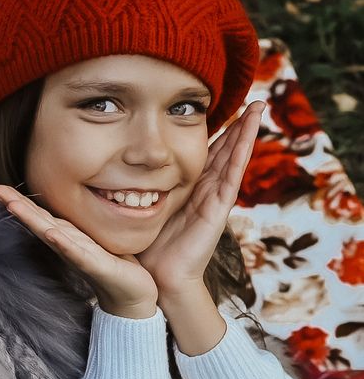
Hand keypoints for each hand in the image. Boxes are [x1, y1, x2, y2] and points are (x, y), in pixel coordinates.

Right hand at [0, 185, 157, 318]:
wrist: (131, 295)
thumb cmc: (113, 265)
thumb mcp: (92, 239)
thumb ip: (76, 226)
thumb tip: (67, 206)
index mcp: (66, 236)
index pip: (39, 215)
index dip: (19, 201)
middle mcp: (66, 245)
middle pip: (38, 221)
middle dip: (16, 205)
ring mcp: (78, 256)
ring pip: (50, 234)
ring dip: (32, 220)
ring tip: (13, 205)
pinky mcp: (95, 266)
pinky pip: (77, 253)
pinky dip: (63, 243)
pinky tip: (51, 234)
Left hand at [138, 101, 263, 300]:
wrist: (159, 278)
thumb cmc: (149, 247)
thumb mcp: (144, 208)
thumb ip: (140, 189)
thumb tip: (120, 169)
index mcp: (189, 189)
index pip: (206, 154)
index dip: (216, 132)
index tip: (220, 107)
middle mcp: (205, 191)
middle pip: (225, 151)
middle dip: (238, 126)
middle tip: (252, 100)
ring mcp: (214, 199)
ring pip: (233, 158)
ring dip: (246, 132)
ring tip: (258, 108)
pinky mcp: (217, 209)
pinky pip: (231, 176)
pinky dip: (241, 154)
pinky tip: (249, 135)